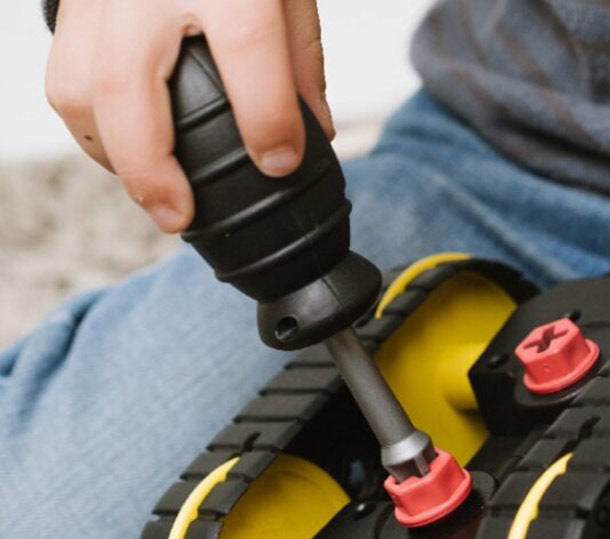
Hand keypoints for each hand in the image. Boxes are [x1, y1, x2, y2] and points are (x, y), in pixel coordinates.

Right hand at [45, 0, 332, 232]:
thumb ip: (299, 62)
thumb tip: (314, 140)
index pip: (245, 48)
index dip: (265, 118)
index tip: (279, 165)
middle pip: (124, 86)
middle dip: (150, 170)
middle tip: (178, 217)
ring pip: (78, 91)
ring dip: (113, 158)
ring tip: (154, 193)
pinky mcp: (73, 8)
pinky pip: (65, 81)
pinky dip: (95, 132)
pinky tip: (131, 153)